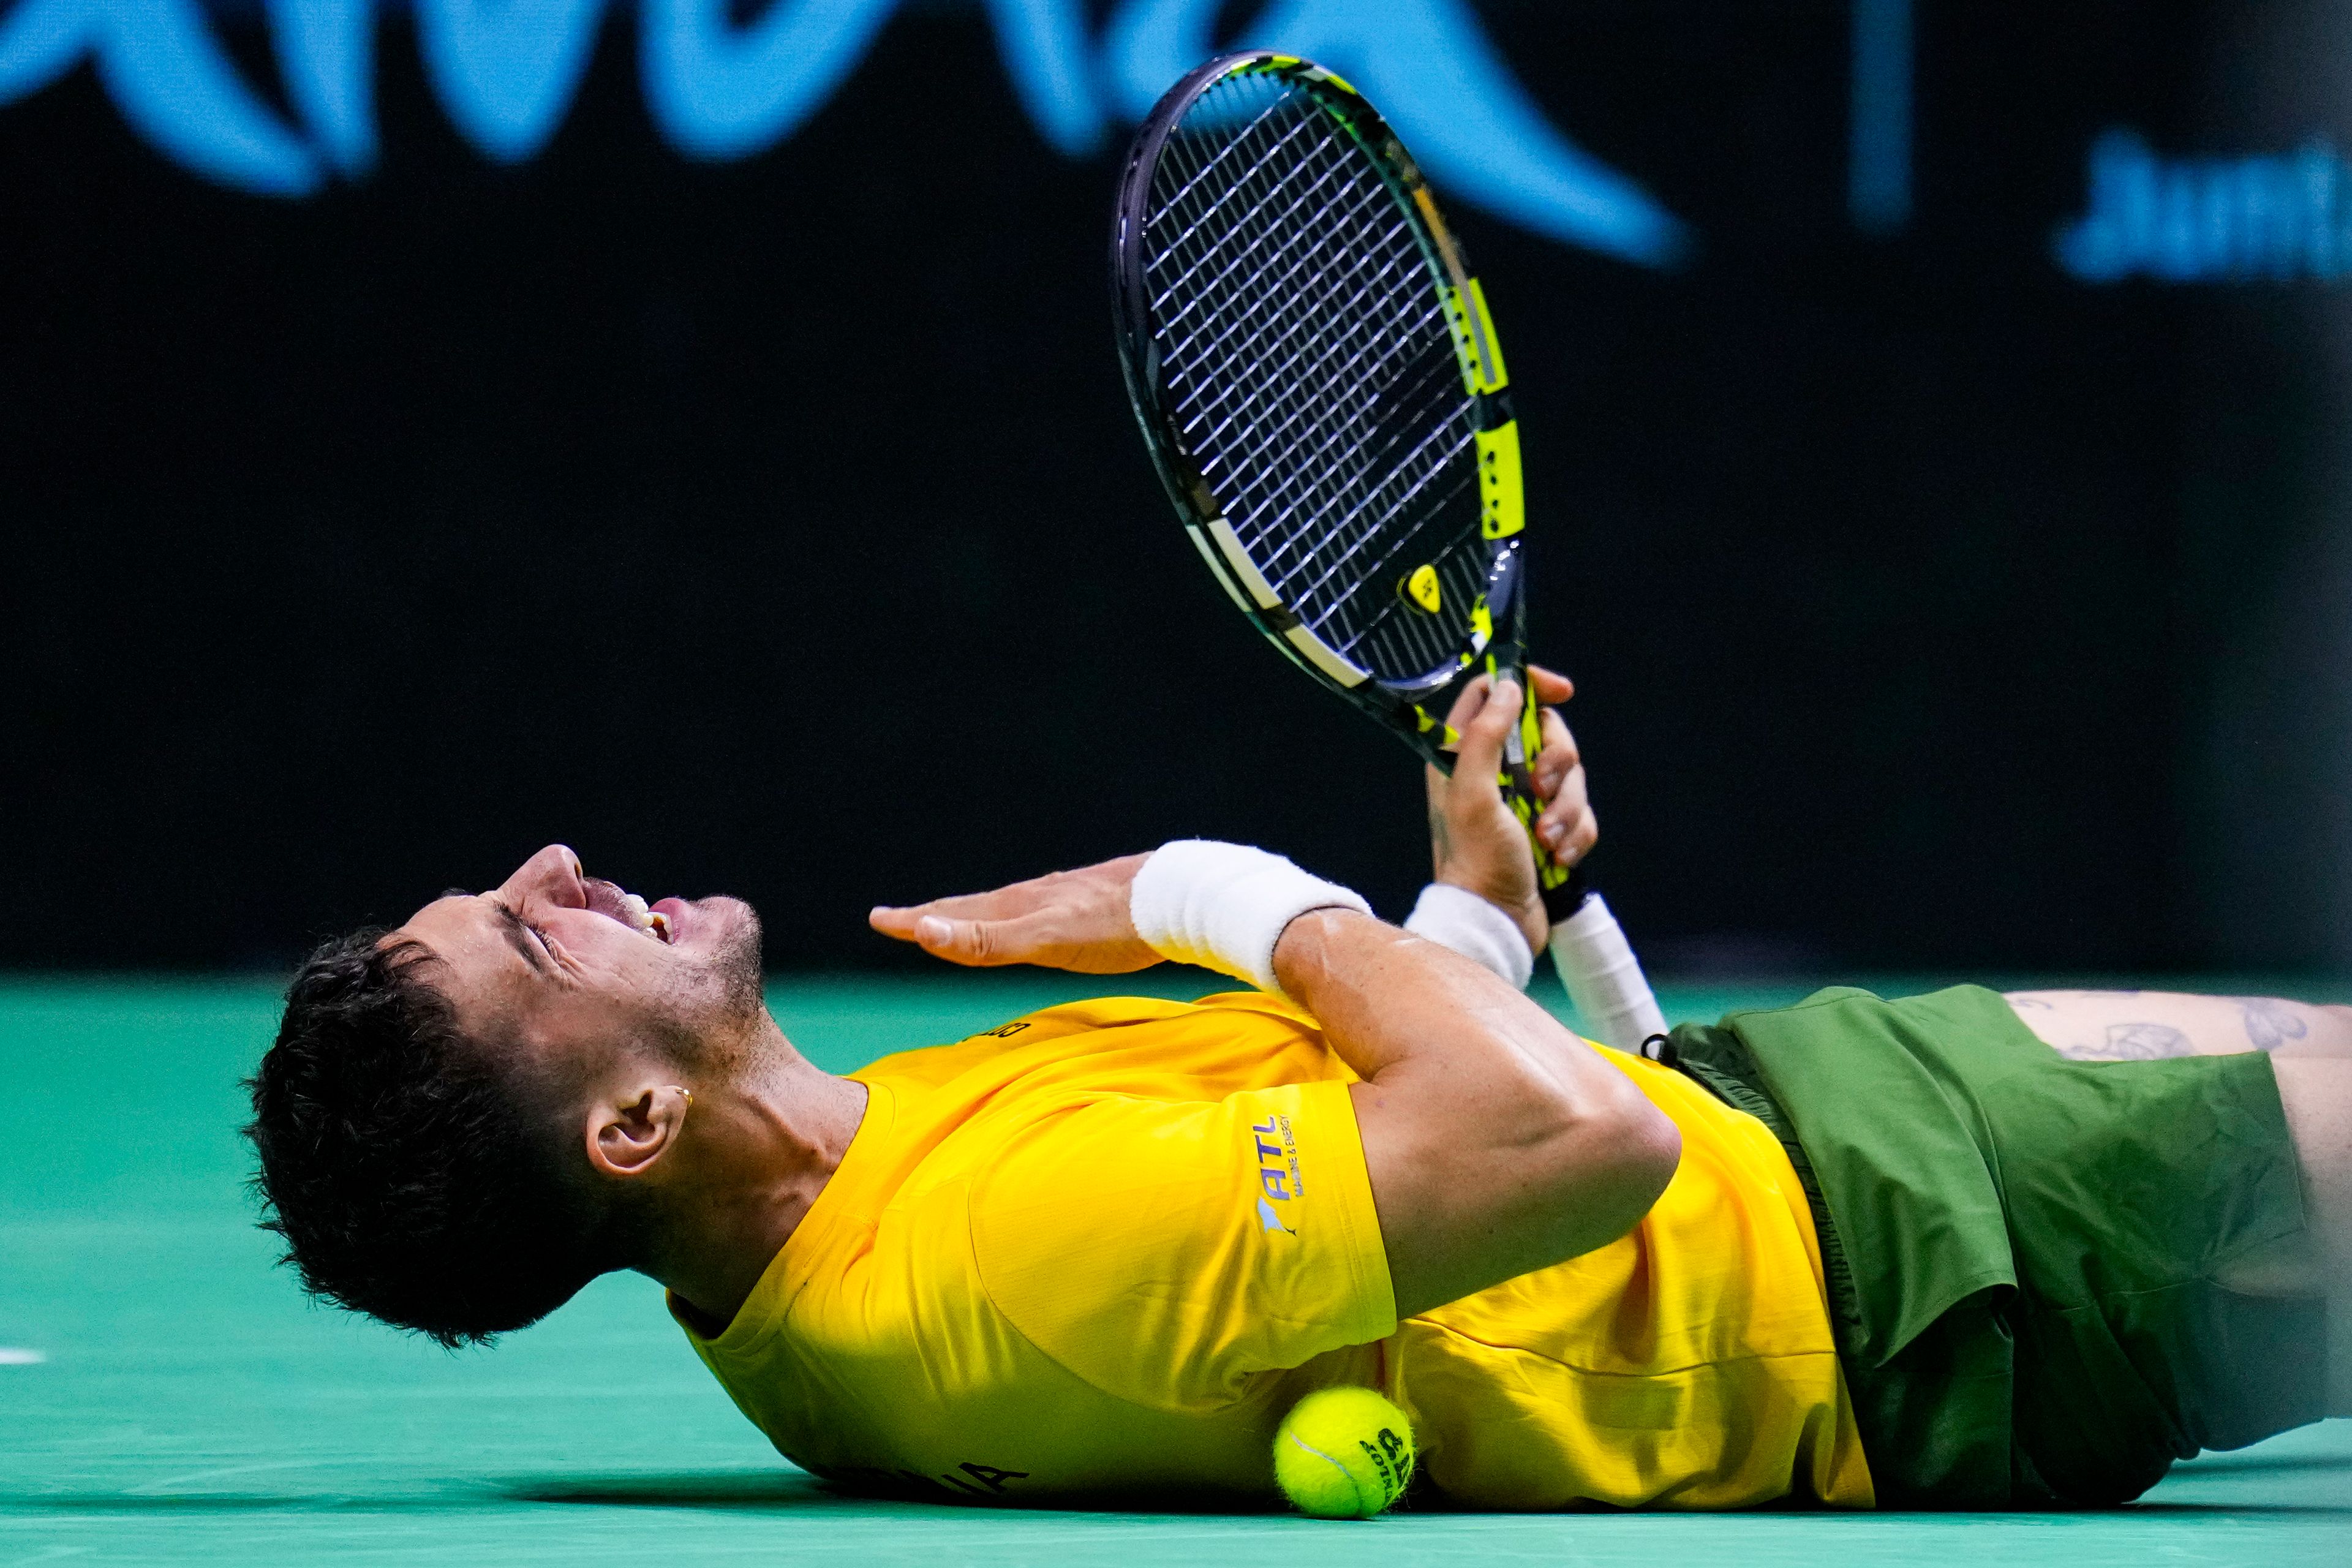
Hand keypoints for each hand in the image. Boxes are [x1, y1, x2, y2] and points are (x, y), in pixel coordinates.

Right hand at [869, 854, 1160, 971]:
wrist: (1180, 898)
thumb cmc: (1114, 926)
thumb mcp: (1044, 940)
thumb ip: (986, 941)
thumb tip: (923, 929)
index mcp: (1018, 908)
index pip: (954, 916)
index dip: (915, 922)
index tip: (878, 918)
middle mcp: (1036, 897)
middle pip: (974, 909)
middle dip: (934, 915)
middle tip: (902, 918)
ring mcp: (1065, 898)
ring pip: (1007, 908)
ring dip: (974, 915)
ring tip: (959, 917)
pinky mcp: (1094, 904)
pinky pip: (1040, 909)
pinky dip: (1018, 916)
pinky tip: (1035, 917)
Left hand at [1423, 666, 1593, 954]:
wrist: (1497, 922)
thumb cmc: (1476, 861)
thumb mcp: (1472, 794)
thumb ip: (1484, 736)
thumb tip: (1508, 688)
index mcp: (1463, 756)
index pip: (1494, 695)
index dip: (1528, 686)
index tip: (1560, 692)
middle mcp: (1493, 772)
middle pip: (1545, 733)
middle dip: (1557, 761)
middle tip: (1543, 788)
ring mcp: (1524, 800)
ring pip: (1569, 775)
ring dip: (1566, 808)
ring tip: (1547, 838)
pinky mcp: (1550, 827)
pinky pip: (1581, 812)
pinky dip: (1575, 833)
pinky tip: (1557, 856)